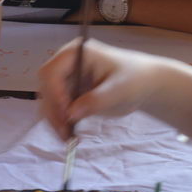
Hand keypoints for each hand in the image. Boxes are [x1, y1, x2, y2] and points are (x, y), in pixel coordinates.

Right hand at [38, 39, 171, 140]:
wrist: (144, 83)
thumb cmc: (135, 79)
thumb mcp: (119, 89)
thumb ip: (96, 100)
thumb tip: (71, 114)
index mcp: (76, 52)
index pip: (52, 72)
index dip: (54, 93)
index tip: (67, 114)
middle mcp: (66, 63)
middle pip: (46, 88)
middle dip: (53, 111)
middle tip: (65, 133)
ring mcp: (66, 78)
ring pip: (49, 101)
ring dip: (55, 120)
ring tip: (68, 139)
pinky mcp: (69, 93)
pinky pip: (57, 109)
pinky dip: (61, 122)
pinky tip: (70, 135)